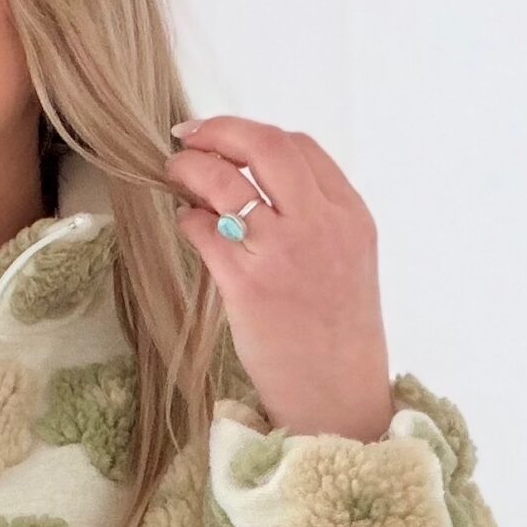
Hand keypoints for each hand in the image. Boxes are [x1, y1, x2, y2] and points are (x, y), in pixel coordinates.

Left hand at [165, 115, 394, 441]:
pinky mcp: (246, 285)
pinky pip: (203, 230)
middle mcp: (319, 225)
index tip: (228, 139)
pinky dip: (188, 219)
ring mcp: (281, 253)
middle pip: (264, 146)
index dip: (255, 134)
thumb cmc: (339, 333)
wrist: (338, 396)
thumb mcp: (349, 260)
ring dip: (192, 167)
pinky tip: (188, 225)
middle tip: (190, 137)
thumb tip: (256, 184)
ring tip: (177, 172)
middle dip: (219, 131)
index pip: (300, 146)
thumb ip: (316, 217)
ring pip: (225, 181)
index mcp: (350, 215)